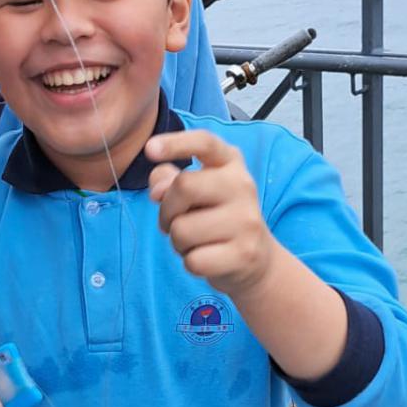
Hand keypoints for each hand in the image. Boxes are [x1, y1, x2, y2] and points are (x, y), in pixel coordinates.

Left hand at [146, 128, 275, 298]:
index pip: (204, 142)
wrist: (256, 260)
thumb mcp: (196, 193)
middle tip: (176, 222)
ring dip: (178, 242)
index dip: (175, 143)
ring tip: (197, 242)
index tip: (149, 149)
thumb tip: (157, 189)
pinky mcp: (245, 253)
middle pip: (183, 187)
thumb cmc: (215, 220)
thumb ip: (170, 181)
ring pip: (182, 230)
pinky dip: (191, 263)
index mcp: (230, 163)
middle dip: (167, 210)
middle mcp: (243, 185)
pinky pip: (193, 260)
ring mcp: (247, 220)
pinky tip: (208, 258)